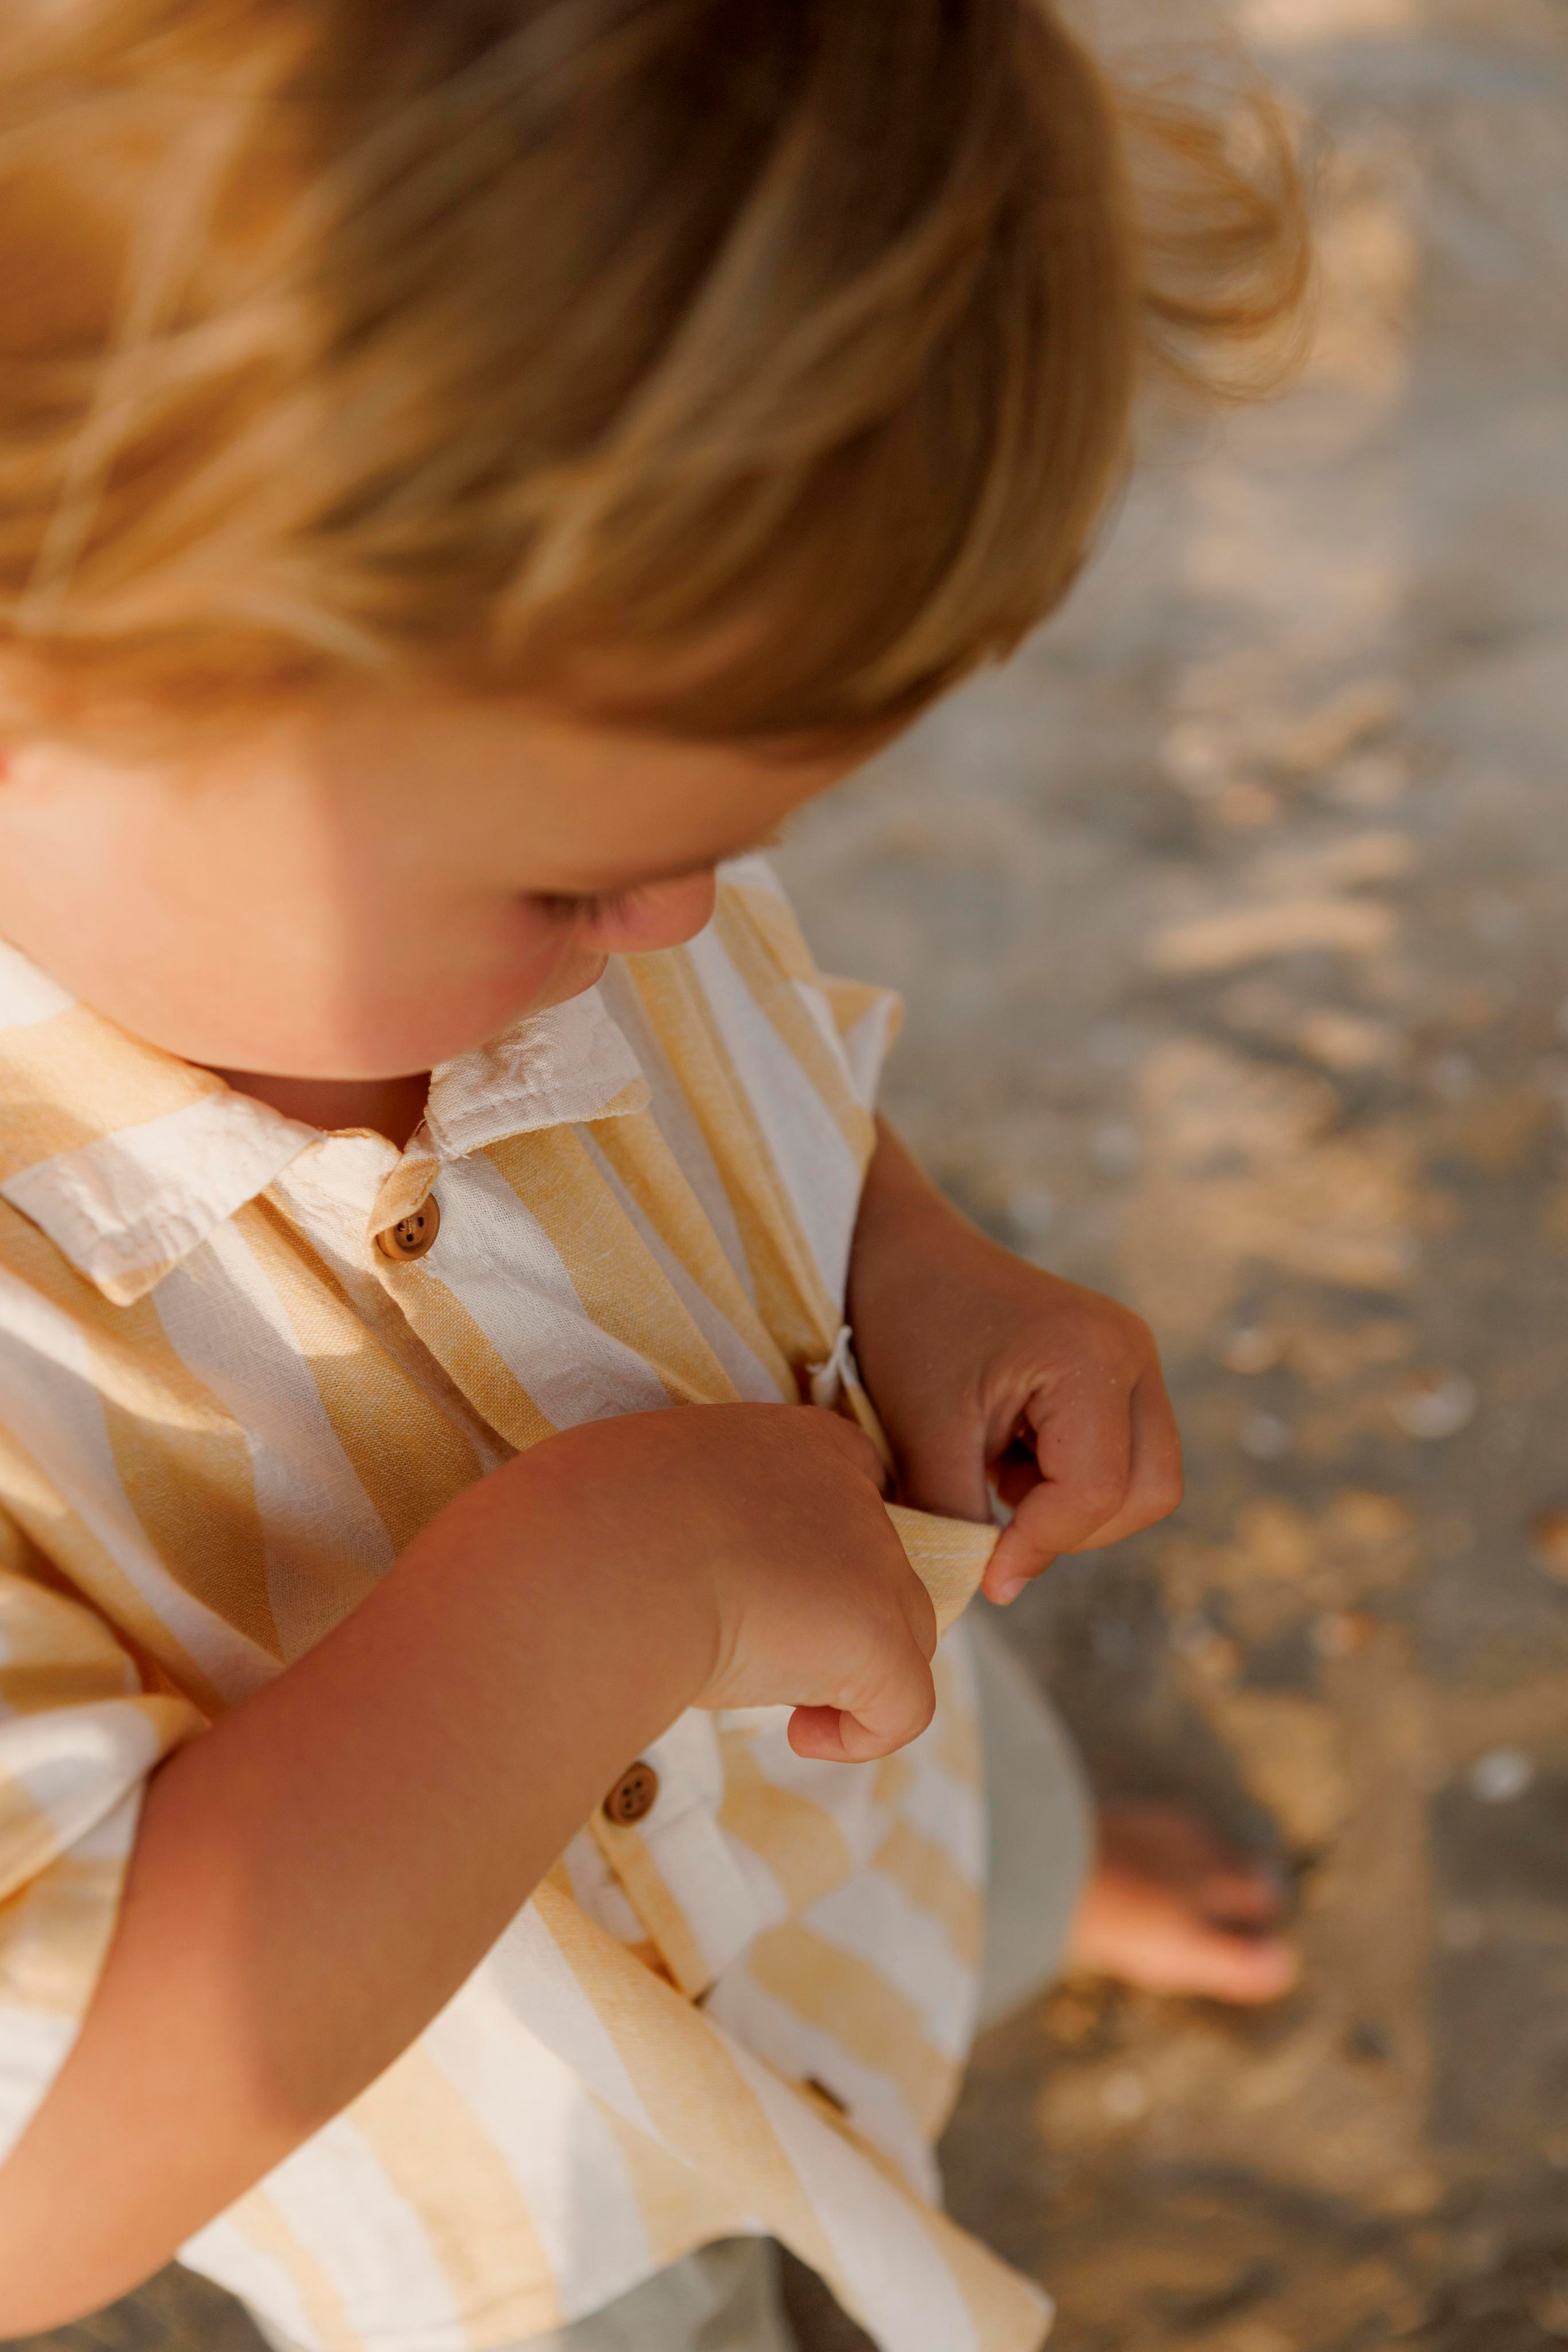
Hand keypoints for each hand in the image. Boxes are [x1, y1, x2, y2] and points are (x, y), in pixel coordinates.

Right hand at [518, 1403, 936, 1761]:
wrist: (599, 1559)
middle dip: (831, 1621)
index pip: (853, 1490)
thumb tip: (677, 1571)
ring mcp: (874, 1564)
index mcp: (800, 1442)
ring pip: (904, 1636)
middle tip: (749, 1647)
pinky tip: (799, 1735)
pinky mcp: (877, 1638)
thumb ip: (694, 1513)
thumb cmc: (590, 1526)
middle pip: (880, 1572)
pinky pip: (906, 1707)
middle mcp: (853, 1493)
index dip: (823, 1554)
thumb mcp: (647, 1490)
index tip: (764, 1589)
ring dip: (844, 1674)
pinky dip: (860, 1736)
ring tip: (762, 1690)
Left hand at [847, 1124, 1182, 1603]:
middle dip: (1071, 1528)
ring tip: (994, 1472)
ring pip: (1144, 1482)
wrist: (897, 1252)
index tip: (988, 1576)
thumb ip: (960, 1520)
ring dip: (1074, 1505)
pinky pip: (1126, 1456)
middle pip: (1146, 1492)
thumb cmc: (902, 1328)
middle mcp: (1132, 1350)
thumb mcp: (922, 1436)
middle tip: (995, 1522)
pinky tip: (1007, 1451)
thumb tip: (994, 1593)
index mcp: (1089, 1354)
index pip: (1096, 1491)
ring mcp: (1135, 1357)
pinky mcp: (1121, 1369)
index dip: (1043, 1545)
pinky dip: (1072, 1480)